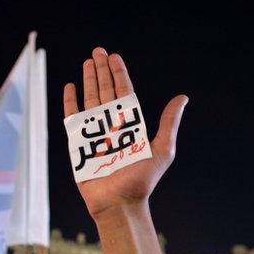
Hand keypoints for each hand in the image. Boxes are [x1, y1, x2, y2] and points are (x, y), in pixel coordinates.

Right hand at [63, 47, 188, 218]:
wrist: (118, 203)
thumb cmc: (141, 181)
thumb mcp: (162, 150)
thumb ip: (169, 123)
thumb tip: (182, 98)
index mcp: (130, 124)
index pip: (123, 92)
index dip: (119, 74)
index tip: (114, 57)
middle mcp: (112, 125)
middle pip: (105, 91)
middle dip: (101, 70)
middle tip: (98, 50)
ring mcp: (94, 133)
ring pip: (90, 99)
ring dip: (88, 80)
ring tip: (87, 62)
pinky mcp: (78, 143)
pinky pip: (72, 118)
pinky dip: (70, 102)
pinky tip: (71, 86)